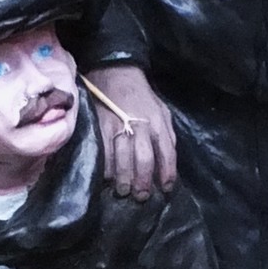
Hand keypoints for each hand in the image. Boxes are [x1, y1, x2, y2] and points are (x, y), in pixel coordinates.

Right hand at [85, 62, 177, 198]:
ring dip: (123, 179)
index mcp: (157, 122)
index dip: (167, 174)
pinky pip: (103, 153)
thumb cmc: (141, 96)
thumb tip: (168, 162)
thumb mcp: (162, 111)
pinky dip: (105, 168)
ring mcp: (118, 126)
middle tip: (140, 196)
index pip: (166, 153)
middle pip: (143, 159)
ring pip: (122, 159)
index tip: (165, 188)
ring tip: (124, 190)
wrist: (116, 72)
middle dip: (143, 181)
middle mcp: (140, 126)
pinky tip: (107, 177)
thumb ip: (166, 135)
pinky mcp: (100, 126)